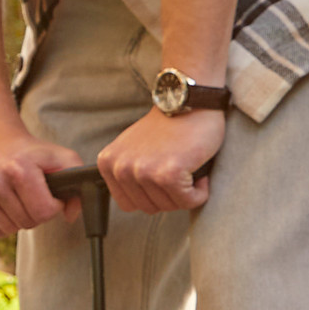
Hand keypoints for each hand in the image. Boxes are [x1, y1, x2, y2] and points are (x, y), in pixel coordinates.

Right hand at [0, 128, 88, 239]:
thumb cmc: (29, 153)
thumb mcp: (60, 157)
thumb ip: (77, 181)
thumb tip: (70, 215)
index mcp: (18, 169)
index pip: (44, 212)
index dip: (52, 206)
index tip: (48, 194)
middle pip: (28, 223)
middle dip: (35, 213)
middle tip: (29, 195)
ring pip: (9, 229)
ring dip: (17, 219)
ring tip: (14, 197)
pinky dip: (0, 225)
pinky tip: (1, 206)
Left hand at [96, 106, 223, 212]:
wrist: (189, 101)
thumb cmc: (168, 125)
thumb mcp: (132, 148)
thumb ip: (127, 171)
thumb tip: (134, 201)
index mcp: (108, 163)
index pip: (128, 205)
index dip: (151, 195)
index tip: (163, 177)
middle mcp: (121, 168)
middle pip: (150, 208)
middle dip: (170, 196)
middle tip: (180, 172)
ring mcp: (144, 172)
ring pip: (170, 206)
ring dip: (186, 193)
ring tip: (188, 168)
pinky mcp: (168, 174)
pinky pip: (188, 201)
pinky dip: (200, 192)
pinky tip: (198, 172)